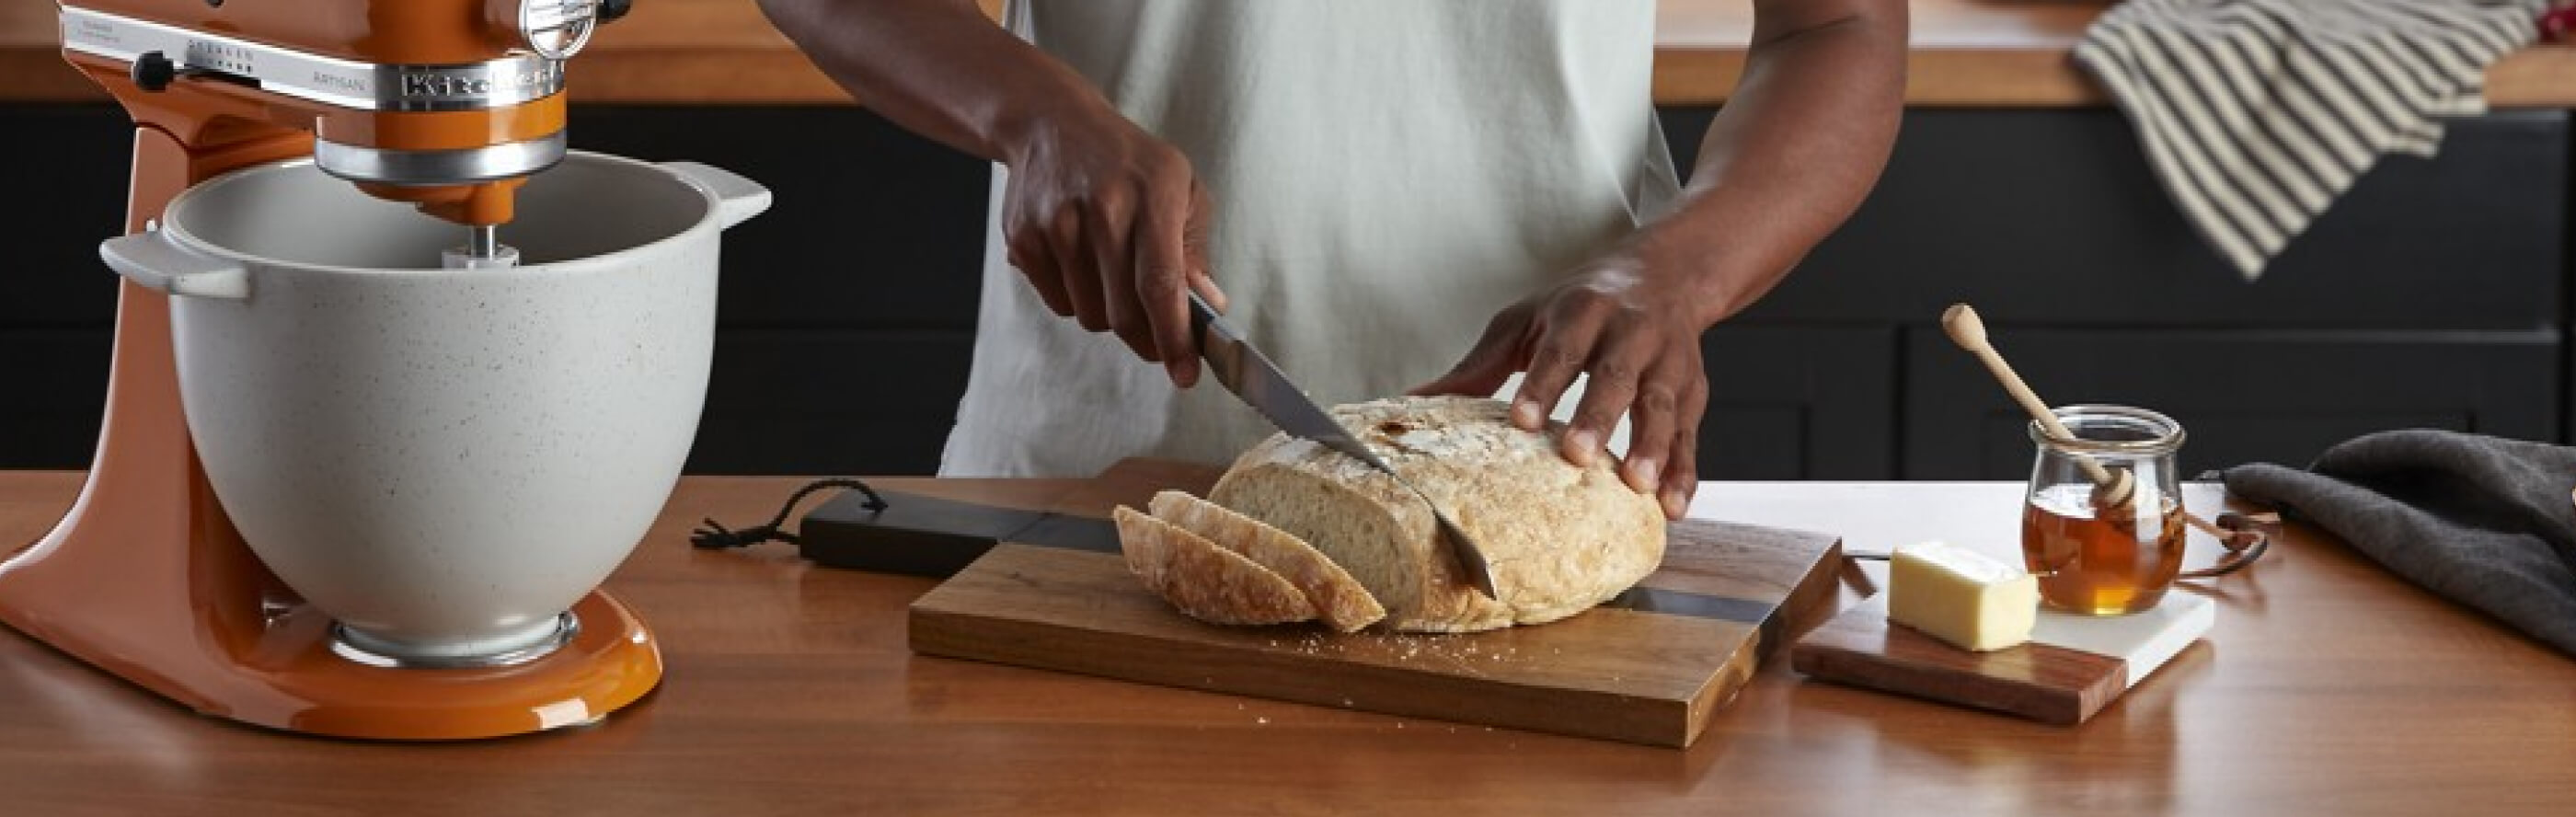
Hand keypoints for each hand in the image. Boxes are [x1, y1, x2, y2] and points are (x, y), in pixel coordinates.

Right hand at [1000, 103, 1226, 386]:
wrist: (1053, 125)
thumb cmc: (1128, 162)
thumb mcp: (1180, 187)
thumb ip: (1195, 250)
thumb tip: (1207, 306)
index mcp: (1152, 196)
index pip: (1161, 284)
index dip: (1174, 337)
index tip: (1185, 374)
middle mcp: (1102, 210)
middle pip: (1123, 313)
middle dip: (1146, 337)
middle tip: (1157, 333)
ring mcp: (1057, 225)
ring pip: (1089, 315)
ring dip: (1107, 312)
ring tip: (1111, 270)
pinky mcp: (1024, 239)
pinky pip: (1058, 303)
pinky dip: (1075, 296)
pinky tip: (1080, 258)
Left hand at [1412, 252, 1712, 519]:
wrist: (1665, 274)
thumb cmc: (1582, 305)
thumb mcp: (1527, 321)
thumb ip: (1479, 367)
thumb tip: (1413, 400)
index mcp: (1583, 311)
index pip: (1561, 349)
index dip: (1542, 383)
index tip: (1521, 419)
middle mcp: (1630, 332)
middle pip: (1616, 376)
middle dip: (1598, 415)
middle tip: (1577, 455)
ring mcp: (1667, 362)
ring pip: (1662, 404)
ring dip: (1652, 446)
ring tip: (1636, 486)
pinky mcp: (1694, 390)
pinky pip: (1692, 434)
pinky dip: (1686, 471)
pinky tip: (1672, 506)